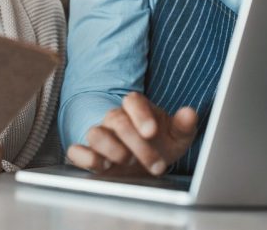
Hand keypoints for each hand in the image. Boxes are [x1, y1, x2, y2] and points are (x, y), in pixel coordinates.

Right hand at [66, 92, 197, 176]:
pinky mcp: (89, 154)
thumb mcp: (178, 136)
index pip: (132, 101)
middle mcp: (116, 119)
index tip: (152, 131)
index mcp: (137, 109)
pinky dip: (84, 157)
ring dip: (110, 149)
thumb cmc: (162, 144)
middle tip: (155, 163)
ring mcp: (101, 135)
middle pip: (116, 120)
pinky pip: (76, 151)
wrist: (148, 162)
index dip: (141, 115)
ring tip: (127, 162)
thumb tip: (190, 113)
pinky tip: (101, 166)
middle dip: (136, 143)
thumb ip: (184, 124)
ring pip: (95, 133)